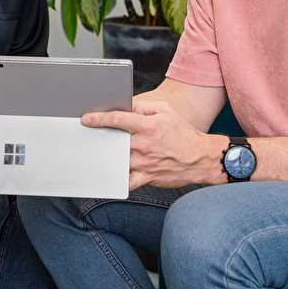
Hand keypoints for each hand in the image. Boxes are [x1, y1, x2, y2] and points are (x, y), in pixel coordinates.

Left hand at [83, 99, 224, 190]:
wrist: (200, 158)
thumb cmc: (183, 133)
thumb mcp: (166, 110)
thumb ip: (144, 106)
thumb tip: (126, 106)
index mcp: (148, 126)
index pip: (118, 119)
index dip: (99, 118)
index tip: (86, 119)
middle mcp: (144, 145)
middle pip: (113, 140)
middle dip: (100, 137)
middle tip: (88, 136)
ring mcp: (144, 163)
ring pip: (117, 160)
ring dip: (105, 156)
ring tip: (95, 152)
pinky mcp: (146, 177)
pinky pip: (127, 182)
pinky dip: (116, 181)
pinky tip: (107, 177)